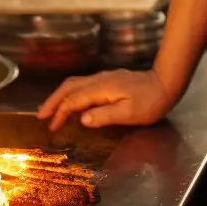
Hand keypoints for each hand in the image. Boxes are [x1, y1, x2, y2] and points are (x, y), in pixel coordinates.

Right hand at [36, 68, 174, 131]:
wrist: (166, 84)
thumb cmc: (150, 102)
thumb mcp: (129, 113)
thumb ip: (104, 116)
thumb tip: (82, 119)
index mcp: (101, 88)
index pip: (73, 100)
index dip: (60, 113)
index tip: (52, 126)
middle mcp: (100, 80)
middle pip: (69, 87)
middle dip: (53, 100)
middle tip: (40, 115)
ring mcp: (105, 78)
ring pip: (76, 83)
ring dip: (61, 96)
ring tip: (51, 109)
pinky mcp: (110, 80)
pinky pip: (84, 85)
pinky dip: (72, 94)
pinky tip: (73, 103)